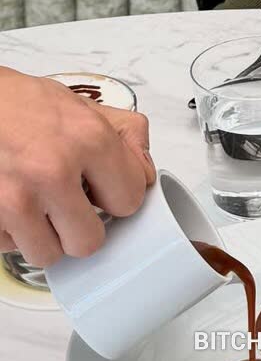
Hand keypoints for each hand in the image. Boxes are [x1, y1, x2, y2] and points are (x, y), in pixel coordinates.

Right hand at [0, 67, 156, 266]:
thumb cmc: (23, 104)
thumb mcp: (84, 106)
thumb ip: (127, 135)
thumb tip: (146, 174)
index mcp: (89, 139)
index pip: (130, 200)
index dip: (118, 196)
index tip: (105, 190)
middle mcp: (53, 170)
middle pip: (89, 242)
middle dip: (83, 227)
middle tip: (72, 205)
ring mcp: (15, 198)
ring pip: (49, 256)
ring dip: (47, 237)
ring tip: (41, 207)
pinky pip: (11, 248)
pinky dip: (14, 233)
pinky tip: (15, 206)